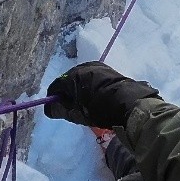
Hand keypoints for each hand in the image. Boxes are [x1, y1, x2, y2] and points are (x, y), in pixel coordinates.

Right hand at [44, 62, 159, 128]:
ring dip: (80, 91)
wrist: (131, 105)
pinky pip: (92, 79)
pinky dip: (90, 88)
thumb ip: (59, 110)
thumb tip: (48, 108)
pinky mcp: (109, 71)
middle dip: (68, 95)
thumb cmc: (100, 109)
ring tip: (85, 106)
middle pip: (69, 81)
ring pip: (81, 80)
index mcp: (73, 75)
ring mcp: (98, 67)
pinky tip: (96, 99)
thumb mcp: (76, 114)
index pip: (56, 86)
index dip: (53, 99)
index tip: (56, 111)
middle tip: (72, 110)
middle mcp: (84, 66)